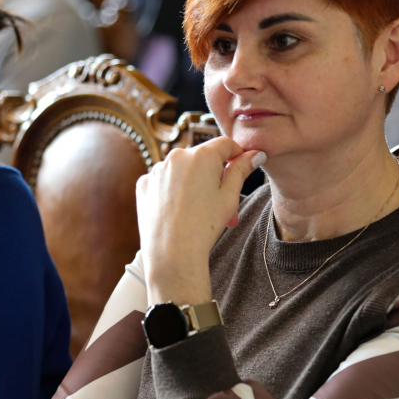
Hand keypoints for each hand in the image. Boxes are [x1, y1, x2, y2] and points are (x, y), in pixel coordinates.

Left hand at [136, 137, 264, 304]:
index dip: (237, 155)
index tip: (241, 168)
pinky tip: (178, 211)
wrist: (172, 254)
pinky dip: (172, 191)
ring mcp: (157, 170)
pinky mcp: (144, 184)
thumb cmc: (204, 226)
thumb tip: (255, 154)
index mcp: (201, 155)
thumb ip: (241, 170)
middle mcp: (176, 156)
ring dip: (193, 182)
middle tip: (223, 203)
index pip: (225, 144)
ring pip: (182, 169)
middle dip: (215, 175)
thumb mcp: (230, 197)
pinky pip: (163, 181)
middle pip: (202, 158)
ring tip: (199, 211)